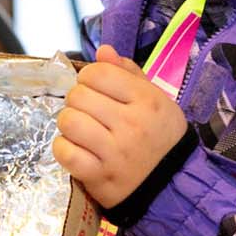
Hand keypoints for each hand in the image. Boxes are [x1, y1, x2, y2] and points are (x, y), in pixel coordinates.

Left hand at [52, 45, 186, 207]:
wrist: (171, 184)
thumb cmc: (159, 136)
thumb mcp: (154, 99)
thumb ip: (128, 73)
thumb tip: (103, 51)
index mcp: (146, 100)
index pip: (98, 73)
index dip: (89, 77)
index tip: (95, 88)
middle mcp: (131, 125)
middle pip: (78, 96)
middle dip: (78, 101)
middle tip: (89, 112)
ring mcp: (114, 152)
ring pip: (68, 121)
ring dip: (69, 123)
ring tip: (82, 129)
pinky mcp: (99, 176)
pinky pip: (64, 152)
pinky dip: (64, 148)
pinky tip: (76, 148)